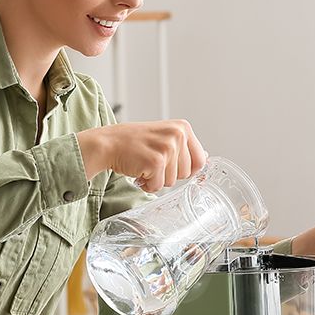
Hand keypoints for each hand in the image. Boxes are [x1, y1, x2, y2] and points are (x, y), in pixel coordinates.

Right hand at [77, 120, 207, 192]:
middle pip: (187, 174)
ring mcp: (167, 147)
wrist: (108, 143)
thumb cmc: (134, 142)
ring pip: (173, 181)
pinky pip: (158, 186)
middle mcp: (177, 135)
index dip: (185, 169)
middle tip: (152, 161)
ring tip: (144, 164)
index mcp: (183, 128)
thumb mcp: (165, 137)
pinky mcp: (156, 161)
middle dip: (169, 174)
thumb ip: (185, 148)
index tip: (169, 164)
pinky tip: (138, 170)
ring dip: (156, 179)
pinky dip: (147, 184)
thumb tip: (206, 159)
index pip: (200, 160)